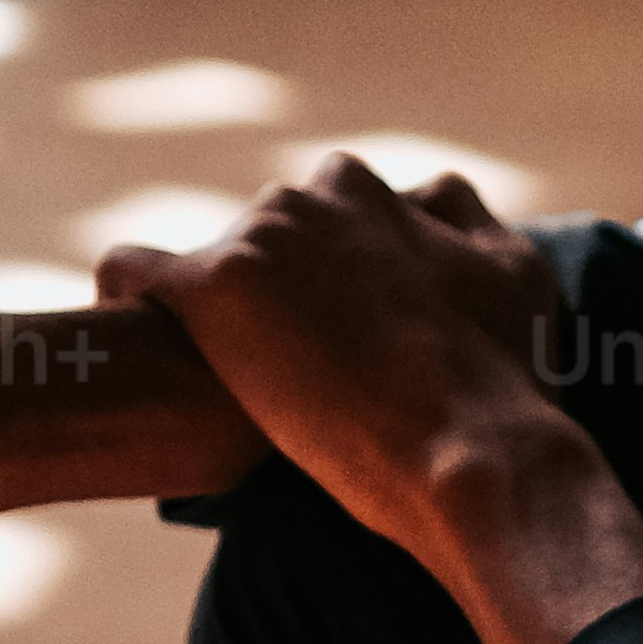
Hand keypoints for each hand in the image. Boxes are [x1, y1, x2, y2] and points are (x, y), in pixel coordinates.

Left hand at [102, 153, 642, 643]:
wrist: (477, 451)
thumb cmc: (506, 378)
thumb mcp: (517, 271)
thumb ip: (465, 224)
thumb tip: (431, 200)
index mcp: (374, 192)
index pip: (323, 212)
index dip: (328, 277)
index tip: (336, 333)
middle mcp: (315, 196)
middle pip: (265, 236)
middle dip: (276, 291)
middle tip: (297, 370)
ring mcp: (264, 239)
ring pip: (209, 262)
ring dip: (218, 312)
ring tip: (225, 383)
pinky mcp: (216, 290)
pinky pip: (132, 270)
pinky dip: (125, 296)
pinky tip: (127, 339)